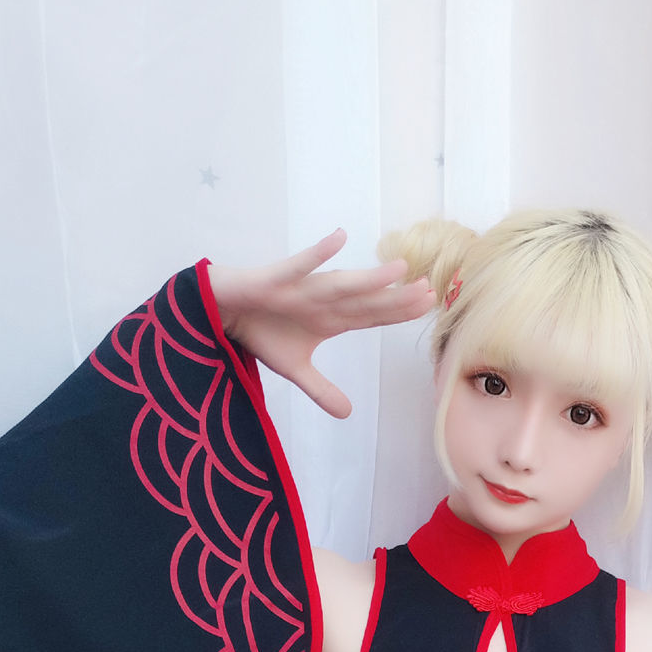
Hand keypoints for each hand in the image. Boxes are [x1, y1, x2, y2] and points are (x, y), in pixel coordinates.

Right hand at [207, 229, 435, 417]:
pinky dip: (317, 254)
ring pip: (340, 284)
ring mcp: (301, 287)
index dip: (399, 312)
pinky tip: (339, 238)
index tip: (430, 306)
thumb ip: (322, 390)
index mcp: (330, 319)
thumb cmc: (261, 331)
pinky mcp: (276, 278)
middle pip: (365, 300)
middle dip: (396, 298)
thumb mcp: (294, 369)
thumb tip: (348, 414)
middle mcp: (322, 300)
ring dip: (368, 278)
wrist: (221, 311)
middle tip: (430, 291)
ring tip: (399, 268)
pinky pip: (299, 265)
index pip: (371, 316)